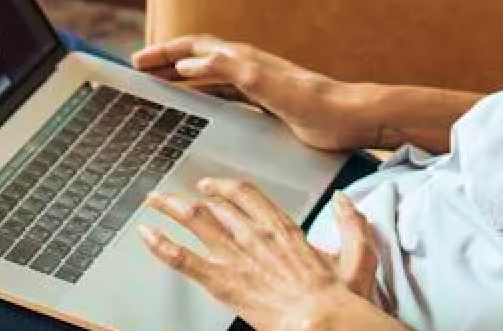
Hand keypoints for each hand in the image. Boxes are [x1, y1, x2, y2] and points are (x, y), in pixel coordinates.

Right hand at [134, 35, 367, 151]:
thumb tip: (188, 64)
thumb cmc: (314, 103)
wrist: (349, 117)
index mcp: (244, 59)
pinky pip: (223, 94)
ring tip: (157, 86)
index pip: (195, 47)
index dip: (165, 52)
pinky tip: (195, 108)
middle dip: (167, 61)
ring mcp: (256, 84)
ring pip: (208, 76)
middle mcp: (247, 66)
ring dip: (181, 77)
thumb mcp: (268, 86)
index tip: (137, 61)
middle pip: (197, 57)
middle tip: (138, 70)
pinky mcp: (265, 102)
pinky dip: (202, 96)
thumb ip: (229, 71)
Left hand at [142, 179, 384, 330]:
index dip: (223, 186)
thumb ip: (353, 226)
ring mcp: (236, 255)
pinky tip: (146, 235)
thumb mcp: (357, 257)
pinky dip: (161, 245)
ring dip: (170, 209)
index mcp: (282, 227)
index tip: (209, 185)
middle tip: (170, 194)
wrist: (319, 322)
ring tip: (152, 203)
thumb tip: (346, 203)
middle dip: (187, 197)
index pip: (245, 194)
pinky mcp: (222, 281)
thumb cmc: (336, 298)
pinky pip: (184, 258)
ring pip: (195, 221)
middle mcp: (254, 234)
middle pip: (214, 204)